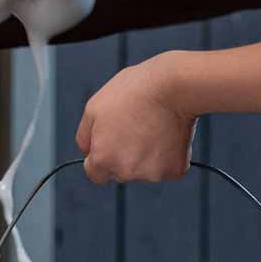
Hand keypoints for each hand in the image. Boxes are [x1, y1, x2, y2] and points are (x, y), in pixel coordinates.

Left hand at [76, 53, 196, 182]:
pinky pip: (168, 167)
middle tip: (136, 127)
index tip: (112, 143)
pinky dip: (168, 154)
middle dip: (125, 156)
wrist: (173, 86)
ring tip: (154, 126)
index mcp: (102, 158)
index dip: (102, 157)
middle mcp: (126, 171)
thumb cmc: (133, 91)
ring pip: (145, 170)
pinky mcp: (175, 170)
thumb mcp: (94, 107)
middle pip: (121, 173)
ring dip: (147, 155)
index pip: (96, 174)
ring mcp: (152, 173)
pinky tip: (169, 133)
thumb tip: (87, 152)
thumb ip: (85, 136)